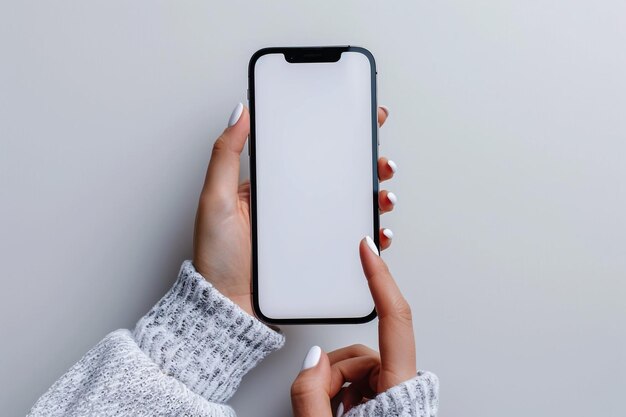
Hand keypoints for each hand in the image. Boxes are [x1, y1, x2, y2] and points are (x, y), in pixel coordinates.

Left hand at [193, 103, 395, 315]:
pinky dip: (370, 234)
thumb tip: (240, 113)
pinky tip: (378, 232)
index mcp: (273, 186)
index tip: (360, 119)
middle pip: (339, 177)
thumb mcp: (215, 198)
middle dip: (367, 166)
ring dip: (375, 197)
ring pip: (350, 206)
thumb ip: (226, 154)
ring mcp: (308, 230)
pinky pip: (349, 240)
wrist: (227, 305)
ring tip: (383, 197)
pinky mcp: (318, 253)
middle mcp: (294, 205)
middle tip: (382, 163)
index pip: (310, 151)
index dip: (337, 134)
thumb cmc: (216, 256)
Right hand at [291, 238, 415, 415]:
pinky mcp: (387, 398)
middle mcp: (403, 387)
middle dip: (335, 372)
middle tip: (326, 403)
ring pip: (357, 365)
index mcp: (399, 389)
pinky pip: (360, 379)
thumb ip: (311, 393)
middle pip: (362, 350)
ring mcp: (395, 393)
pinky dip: (343, 391)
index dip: (379, 279)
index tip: (368, 250)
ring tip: (333, 414)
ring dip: (336, 384)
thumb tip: (311, 360)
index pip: (395, 319)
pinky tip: (338, 412)